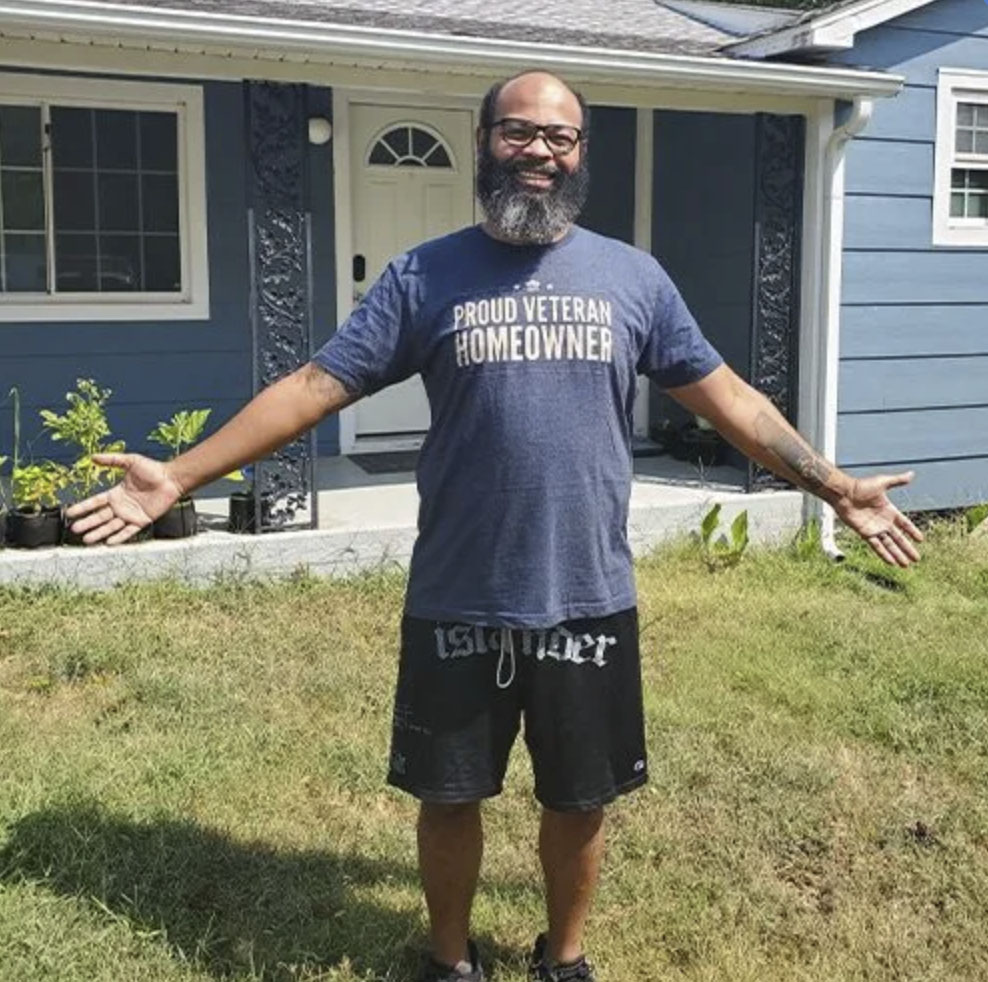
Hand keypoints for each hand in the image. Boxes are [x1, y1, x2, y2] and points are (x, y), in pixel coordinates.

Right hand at [65, 453, 184, 544]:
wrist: (171, 479)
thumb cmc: (153, 469)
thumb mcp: (130, 461)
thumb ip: (112, 460)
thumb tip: (93, 457)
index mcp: (116, 493)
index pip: (95, 502)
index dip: (82, 508)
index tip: (69, 513)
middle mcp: (121, 506)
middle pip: (100, 517)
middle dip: (87, 523)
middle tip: (74, 529)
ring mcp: (131, 515)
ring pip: (111, 526)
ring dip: (99, 533)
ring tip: (87, 539)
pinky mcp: (142, 521)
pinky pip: (129, 531)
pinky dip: (119, 537)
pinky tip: (108, 542)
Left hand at [834, 471, 922, 566]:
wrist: (844, 493)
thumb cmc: (861, 487)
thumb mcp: (882, 482)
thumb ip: (897, 480)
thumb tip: (912, 474)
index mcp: (889, 510)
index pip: (904, 524)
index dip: (912, 531)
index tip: (921, 540)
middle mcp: (883, 522)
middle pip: (898, 538)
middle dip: (907, 549)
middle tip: (917, 559)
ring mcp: (874, 529)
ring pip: (889, 545)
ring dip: (897, 555)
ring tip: (906, 565)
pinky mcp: (865, 533)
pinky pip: (876, 546)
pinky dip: (884, 555)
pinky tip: (891, 562)